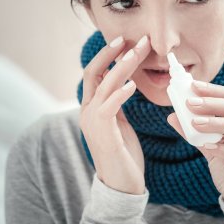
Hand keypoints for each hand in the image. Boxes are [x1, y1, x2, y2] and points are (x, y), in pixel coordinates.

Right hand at [79, 35, 150, 194]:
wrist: (120, 185)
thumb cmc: (123, 153)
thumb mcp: (119, 123)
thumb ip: (116, 103)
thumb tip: (121, 83)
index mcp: (91, 107)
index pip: (96, 73)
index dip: (108, 55)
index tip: (125, 40)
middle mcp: (87, 111)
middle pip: (95, 73)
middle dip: (112, 54)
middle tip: (132, 39)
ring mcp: (92, 122)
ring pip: (103, 86)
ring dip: (121, 68)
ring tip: (136, 53)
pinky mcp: (103, 134)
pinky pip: (108, 108)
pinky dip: (119, 94)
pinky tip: (132, 85)